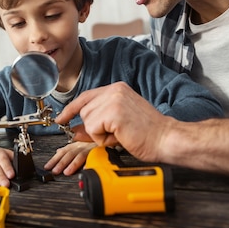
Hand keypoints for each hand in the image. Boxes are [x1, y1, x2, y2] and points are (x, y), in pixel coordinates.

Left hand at [44, 141, 95, 175]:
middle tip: (54, 171)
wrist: (107, 136)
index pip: (62, 152)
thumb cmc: (94, 141)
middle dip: (60, 163)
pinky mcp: (98, 150)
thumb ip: (69, 148)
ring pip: (78, 155)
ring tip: (66, 172)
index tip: (47, 167)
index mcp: (76, 144)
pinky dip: (89, 163)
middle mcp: (81, 145)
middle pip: (68, 153)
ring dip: (72, 164)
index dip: (54, 159)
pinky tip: (84, 170)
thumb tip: (57, 151)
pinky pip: (92, 157)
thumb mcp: (80, 143)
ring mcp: (89, 148)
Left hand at [55, 82, 174, 163]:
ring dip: (100, 134)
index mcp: (117, 89)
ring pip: (87, 120)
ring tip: (120, 134)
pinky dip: (103, 139)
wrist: (166, 138)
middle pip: (84, 110)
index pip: (86, 96)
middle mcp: (114, 90)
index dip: (72, 109)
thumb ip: (97, 123)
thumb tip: (75, 130)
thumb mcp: (118, 123)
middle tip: (114, 134)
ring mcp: (114, 99)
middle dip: (93, 127)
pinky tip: (120, 136)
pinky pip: (93, 129)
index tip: (62, 119)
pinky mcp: (113, 112)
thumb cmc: (148, 133)